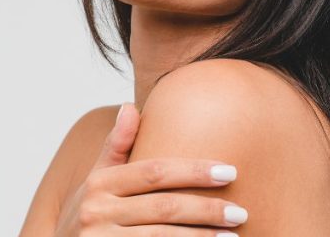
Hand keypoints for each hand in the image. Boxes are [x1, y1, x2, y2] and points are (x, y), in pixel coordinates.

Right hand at [53, 103, 248, 235]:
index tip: (230, 172)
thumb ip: (116, 147)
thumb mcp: (94, 182)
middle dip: (207, 209)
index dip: (194, 171)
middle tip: (241, 212)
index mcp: (99, 184)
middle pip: (164, 207)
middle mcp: (96, 212)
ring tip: (233, 236)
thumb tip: (130, 106)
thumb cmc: (87, 218)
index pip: (154, 172)